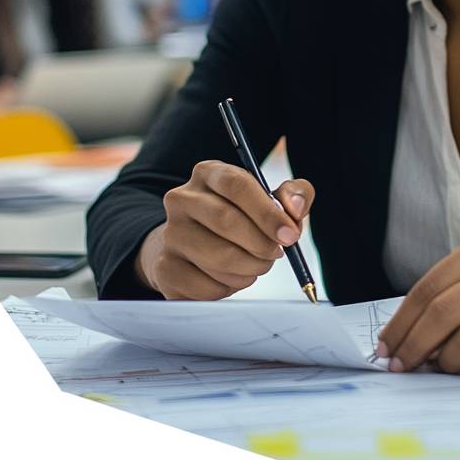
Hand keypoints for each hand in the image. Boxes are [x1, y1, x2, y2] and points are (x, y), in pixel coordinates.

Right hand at [136, 160, 314, 298]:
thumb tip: (295, 207)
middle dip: (261, 243)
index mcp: (208, 173)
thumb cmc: (244, 219)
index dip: (267, 212)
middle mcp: (181, 198)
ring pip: (218, 256)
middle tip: (277, 254)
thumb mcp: (272, 199)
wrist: (194, 248)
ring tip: (257, 265)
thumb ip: (294, 195)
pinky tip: (233, 277)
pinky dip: (229, 287)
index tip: (290, 235)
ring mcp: (169, 233)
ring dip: (250, 268)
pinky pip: (206, 286)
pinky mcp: (165, 268)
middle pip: (226, 219)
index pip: (237, 185)